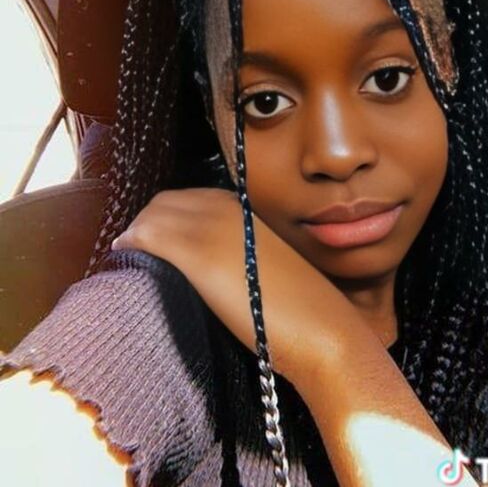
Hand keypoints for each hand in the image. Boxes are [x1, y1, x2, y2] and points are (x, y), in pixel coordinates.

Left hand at [111, 188, 377, 387]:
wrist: (321, 329)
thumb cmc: (301, 306)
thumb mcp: (266, 264)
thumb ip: (239, 251)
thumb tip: (213, 261)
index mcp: (245, 211)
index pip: (189, 198)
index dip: (167, 216)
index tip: (157, 239)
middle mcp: (226, 209)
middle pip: (166, 202)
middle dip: (148, 222)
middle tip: (139, 250)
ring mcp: (211, 228)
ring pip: (153, 215)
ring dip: (137, 233)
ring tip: (132, 257)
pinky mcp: (197, 253)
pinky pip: (148, 235)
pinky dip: (132, 243)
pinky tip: (127, 259)